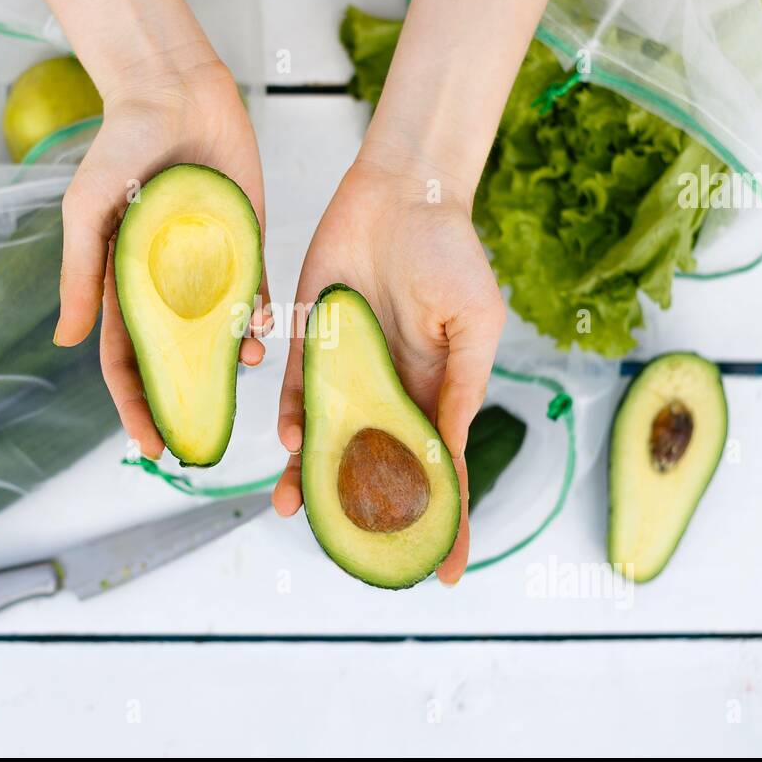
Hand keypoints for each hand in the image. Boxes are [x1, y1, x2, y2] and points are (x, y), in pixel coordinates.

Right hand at [53, 53, 271, 458]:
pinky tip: (268, 332)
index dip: (134, 406)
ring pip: (220, 334)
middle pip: (174, 361)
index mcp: (122, 285)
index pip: (126, 361)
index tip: (150, 446)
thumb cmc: (119, 147)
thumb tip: (66, 341)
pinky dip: (262, 318)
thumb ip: (81, 275)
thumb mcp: (87, 212)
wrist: (173, 92)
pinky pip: (255, 293)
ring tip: (244, 369)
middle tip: (199, 442)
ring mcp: (207, 267)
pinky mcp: (244, 243)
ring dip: (230, 360)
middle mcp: (166, 286)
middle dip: (184, 402)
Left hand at [272, 157, 504, 584]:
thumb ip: (460, 386)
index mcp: (437, 391)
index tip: (447, 570)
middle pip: (375, 465)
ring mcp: (348, 367)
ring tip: (289, 506)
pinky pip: (299, 390)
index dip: (448, 521)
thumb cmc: (450, 250)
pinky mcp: (312, 339)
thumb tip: (449, 450)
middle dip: (362, 508)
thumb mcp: (473, 323)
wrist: (400, 191)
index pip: (443, 470)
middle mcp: (389, 388)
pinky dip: (294, 418)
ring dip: (309, 474)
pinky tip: (292, 441)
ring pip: (327, 438)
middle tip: (346, 546)